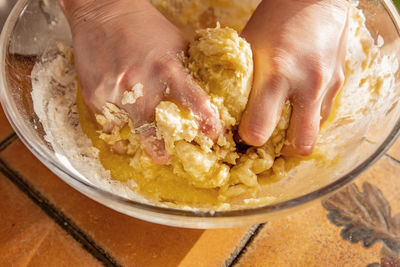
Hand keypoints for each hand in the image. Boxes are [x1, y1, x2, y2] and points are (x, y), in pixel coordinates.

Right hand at [59, 0, 221, 163]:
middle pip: (156, 135)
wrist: (102, 11)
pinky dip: (118, 132)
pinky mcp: (94, 98)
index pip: (195, 103)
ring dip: (138, 144)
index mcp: (168, 69)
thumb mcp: (175, 42)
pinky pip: (108, 128)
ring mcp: (114, 94)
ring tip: (143, 143)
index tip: (213, 136)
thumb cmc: (144, 25)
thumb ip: (189, 69)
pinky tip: (124, 127)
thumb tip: (207, 92)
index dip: (207, 124)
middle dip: (163, 152)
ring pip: (129, 137)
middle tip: (167, 154)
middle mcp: (140, 86)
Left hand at [239, 0, 348, 155]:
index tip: (242, 133)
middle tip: (269, 142)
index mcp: (275, 76)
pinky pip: (324, 115)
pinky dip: (309, 118)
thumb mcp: (247, 48)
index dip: (248, 138)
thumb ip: (239, 80)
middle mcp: (305, 86)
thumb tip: (223, 107)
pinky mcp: (340, 83)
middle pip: (299, 146)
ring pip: (315, 133)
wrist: (315, 0)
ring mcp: (326, 86)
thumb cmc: (274, 21)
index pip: (259, 131)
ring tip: (283, 125)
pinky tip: (298, 106)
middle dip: (282, 152)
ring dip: (298, 136)